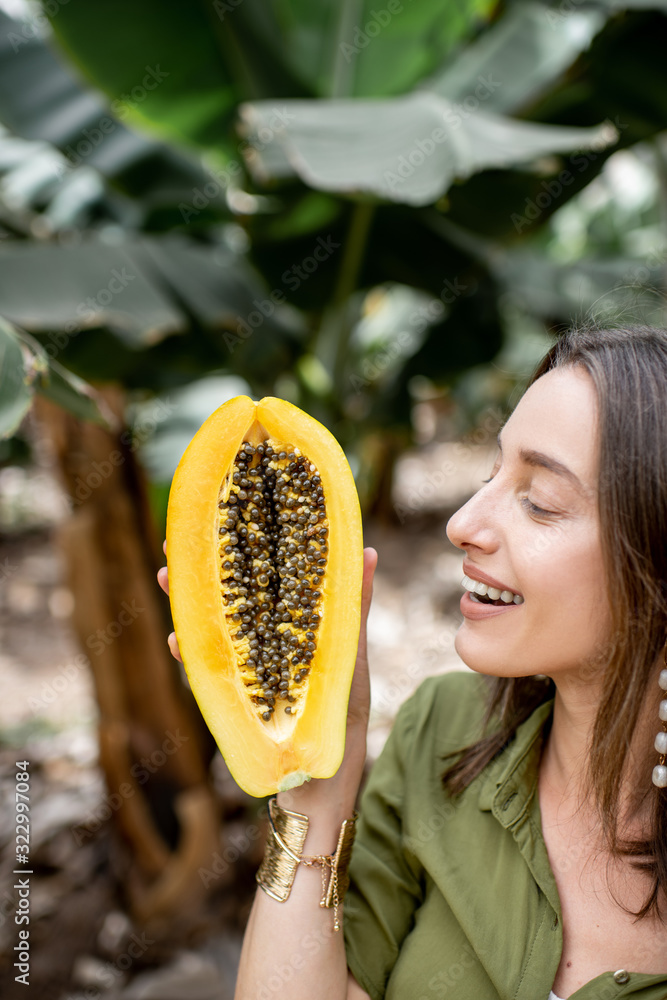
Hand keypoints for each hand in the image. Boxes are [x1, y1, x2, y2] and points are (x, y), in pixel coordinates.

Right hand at [157, 543, 377, 818]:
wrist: (321, 793)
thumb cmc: (341, 723)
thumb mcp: (348, 662)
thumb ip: (353, 613)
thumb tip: (370, 552)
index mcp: (293, 633)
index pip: (266, 583)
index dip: (248, 551)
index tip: (231, 518)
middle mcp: (264, 649)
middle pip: (231, 602)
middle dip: (208, 574)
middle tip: (178, 546)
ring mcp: (245, 674)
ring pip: (213, 630)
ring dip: (190, 606)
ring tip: (169, 578)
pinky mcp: (232, 700)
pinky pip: (207, 671)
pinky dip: (193, 654)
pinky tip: (179, 637)